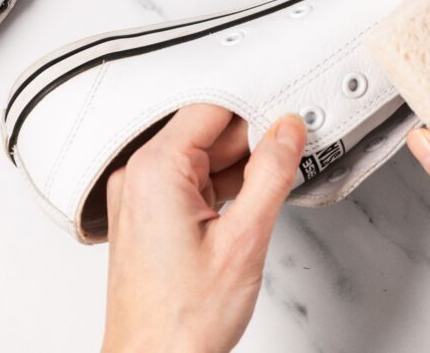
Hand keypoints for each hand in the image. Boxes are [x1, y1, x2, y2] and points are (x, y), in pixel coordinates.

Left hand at [101, 105, 306, 352]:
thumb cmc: (181, 322)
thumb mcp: (245, 241)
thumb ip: (271, 174)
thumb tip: (287, 130)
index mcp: (155, 171)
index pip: (211, 108)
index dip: (254, 108)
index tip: (287, 116)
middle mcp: (139, 178)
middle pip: (207, 132)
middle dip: (251, 144)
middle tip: (289, 160)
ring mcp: (141, 198)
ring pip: (203, 159)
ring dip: (240, 171)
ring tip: (265, 202)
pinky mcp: (148, 217)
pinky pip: (192, 183)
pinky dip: (223, 191)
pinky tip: (246, 213)